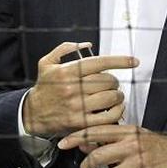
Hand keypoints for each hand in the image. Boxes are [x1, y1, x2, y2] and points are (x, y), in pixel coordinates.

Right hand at [22, 42, 136, 137]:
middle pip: (108, 81)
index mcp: (66, 71)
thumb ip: (65, 49)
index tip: (133, 61)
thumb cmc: (44, 88)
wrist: (33, 113)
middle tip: (111, 83)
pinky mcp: (81, 123)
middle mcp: (72, 88)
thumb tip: (87, 44)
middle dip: (114, 81)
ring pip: (110, 97)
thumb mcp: (47, 62)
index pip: (99, 63)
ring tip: (114, 95)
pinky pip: (108, 116)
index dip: (120, 61)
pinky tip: (115, 108)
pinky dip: (117, 111)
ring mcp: (77, 106)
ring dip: (117, 95)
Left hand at [59, 125, 166, 167]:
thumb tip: (84, 144)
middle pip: (97, 158)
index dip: (76, 138)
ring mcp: (138, 164)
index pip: (95, 132)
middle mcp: (131, 146)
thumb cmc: (156, 146)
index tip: (63, 144)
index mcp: (127, 133)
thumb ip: (109, 139)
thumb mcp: (133, 136)